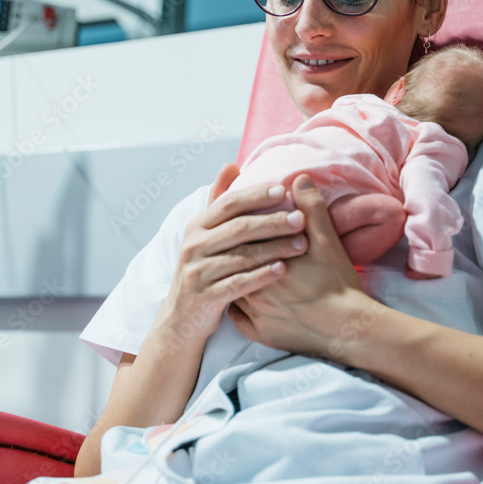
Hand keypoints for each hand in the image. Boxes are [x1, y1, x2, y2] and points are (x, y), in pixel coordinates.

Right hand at [153, 163, 308, 348]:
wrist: (181, 318)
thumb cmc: (203, 269)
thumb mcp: (204, 235)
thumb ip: (218, 201)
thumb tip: (231, 165)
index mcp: (197, 226)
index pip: (228, 203)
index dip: (255, 195)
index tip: (283, 190)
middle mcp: (194, 245)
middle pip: (238, 228)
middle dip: (272, 221)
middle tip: (301, 219)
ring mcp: (198, 271)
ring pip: (241, 256)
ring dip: (274, 248)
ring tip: (301, 244)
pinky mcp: (205, 296)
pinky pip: (238, 284)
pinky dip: (261, 276)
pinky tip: (282, 269)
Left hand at [229, 174, 368, 355]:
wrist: (347, 328)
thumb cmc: (338, 284)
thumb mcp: (327, 241)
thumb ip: (311, 208)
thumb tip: (299, 179)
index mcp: (265, 262)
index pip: (241, 240)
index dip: (241, 229)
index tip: (241, 223)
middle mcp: (254, 288)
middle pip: (232, 265)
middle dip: (233, 254)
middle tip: (237, 246)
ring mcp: (255, 314)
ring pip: (232, 290)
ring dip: (234, 279)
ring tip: (237, 268)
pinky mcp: (260, 334)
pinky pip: (238, 319)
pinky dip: (238, 308)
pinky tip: (244, 298)